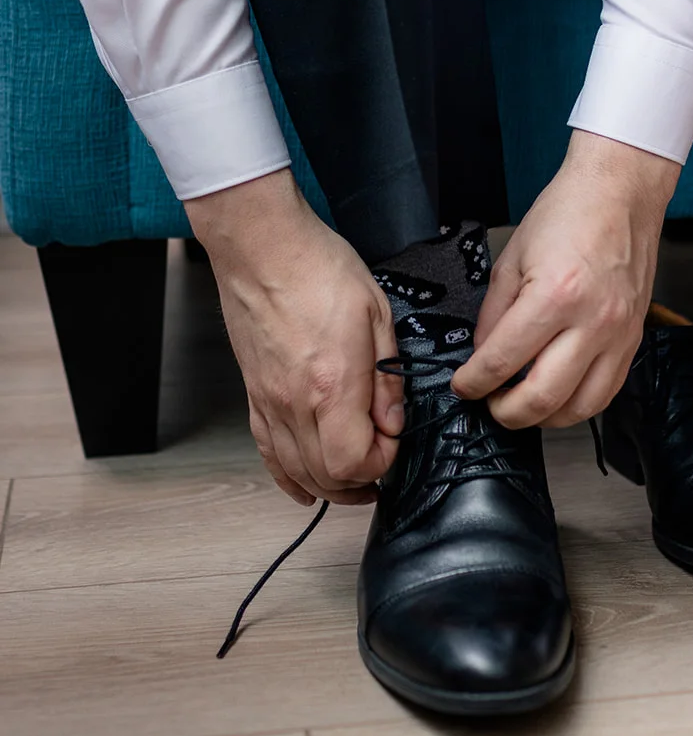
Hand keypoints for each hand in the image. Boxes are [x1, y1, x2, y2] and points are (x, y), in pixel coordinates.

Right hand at [186, 169, 403, 506]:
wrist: (262, 248)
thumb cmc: (318, 268)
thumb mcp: (376, 314)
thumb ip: (387, 377)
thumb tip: (393, 421)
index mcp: (332, 383)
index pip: (354, 462)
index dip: (383, 463)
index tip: (395, 441)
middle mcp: (296, 402)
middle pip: (325, 478)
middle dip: (360, 482)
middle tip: (382, 466)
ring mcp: (270, 402)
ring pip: (295, 472)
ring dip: (328, 487)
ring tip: (354, 483)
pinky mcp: (254, 394)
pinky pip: (268, 452)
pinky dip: (289, 476)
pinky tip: (305, 485)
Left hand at [452, 130, 679, 427]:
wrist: (619, 192)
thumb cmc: (568, 213)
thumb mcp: (512, 257)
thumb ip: (493, 313)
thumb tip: (483, 355)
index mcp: (554, 296)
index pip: (502, 361)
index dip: (473, 383)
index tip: (463, 386)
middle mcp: (591, 321)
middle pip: (541, 398)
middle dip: (505, 412)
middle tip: (489, 403)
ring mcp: (618, 334)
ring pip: (579, 408)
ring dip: (543, 417)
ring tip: (522, 404)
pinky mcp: (634, 338)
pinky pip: (607, 392)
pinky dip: (578, 403)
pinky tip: (558, 393)